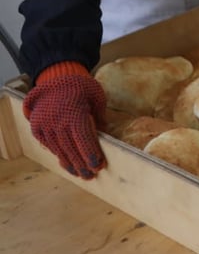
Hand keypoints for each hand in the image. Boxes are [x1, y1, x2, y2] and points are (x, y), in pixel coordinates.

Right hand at [23, 63, 106, 178]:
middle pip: (71, 149)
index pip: (84, 140)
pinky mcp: (37, 128)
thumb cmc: (81, 86)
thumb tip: (105, 132)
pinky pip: (49, 145)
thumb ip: (100, 115)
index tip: (98, 166)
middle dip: (82, 164)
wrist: (54, 78)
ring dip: (70, 163)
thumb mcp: (96, 96)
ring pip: (59, 150)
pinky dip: (59, 154)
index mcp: (75, 114)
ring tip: (80, 173)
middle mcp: (58, 122)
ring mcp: (45, 126)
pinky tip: (67, 162)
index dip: (91, 154)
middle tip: (91, 175)